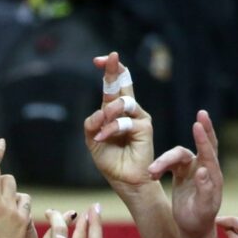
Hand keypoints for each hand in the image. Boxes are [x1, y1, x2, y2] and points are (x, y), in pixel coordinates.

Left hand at [84, 52, 155, 193]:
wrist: (124, 180)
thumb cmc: (110, 161)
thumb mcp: (93, 141)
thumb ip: (92, 124)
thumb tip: (100, 111)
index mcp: (115, 111)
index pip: (114, 85)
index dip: (108, 70)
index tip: (97, 60)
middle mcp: (129, 111)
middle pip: (123, 83)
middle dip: (114, 69)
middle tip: (109, 57)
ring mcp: (138, 117)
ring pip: (122, 103)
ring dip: (107, 114)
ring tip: (99, 132)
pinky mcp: (145, 127)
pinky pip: (125, 121)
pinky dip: (110, 129)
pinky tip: (102, 138)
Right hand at [148, 111, 222, 237]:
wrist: (192, 229)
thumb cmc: (199, 221)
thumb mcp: (202, 209)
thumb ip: (204, 190)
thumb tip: (202, 171)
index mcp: (212, 176)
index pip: (209, 153)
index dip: (204, 139)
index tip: (198, 124)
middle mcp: (204, 169)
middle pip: (204, 144)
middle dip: (203, 129)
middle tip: (201, 115)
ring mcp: (192, 169)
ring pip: (179, 155)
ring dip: (164, 160)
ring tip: (151, 172)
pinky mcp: (181, 173)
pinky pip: (170, 163)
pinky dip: (160, 166)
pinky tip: (152, 175)